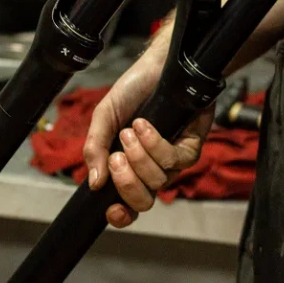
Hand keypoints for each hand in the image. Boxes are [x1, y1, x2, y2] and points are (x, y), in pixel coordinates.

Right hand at [82, 43, 213, 228]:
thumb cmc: (131, 92)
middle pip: (142, 202)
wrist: (156, 66)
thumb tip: (93, 183)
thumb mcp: (104, 118)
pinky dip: (157, 144)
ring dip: (141, 156)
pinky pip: (175, 161)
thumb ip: (95, 149)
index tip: (111, 210)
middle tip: (117, 157)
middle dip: (127, 183)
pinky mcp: (190, 148)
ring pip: (158, 181)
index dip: (120, 216)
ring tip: (131, 130)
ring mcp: (171, 162)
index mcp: (127, 168)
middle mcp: (150, 170)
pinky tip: (145, 125)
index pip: (125, 206)